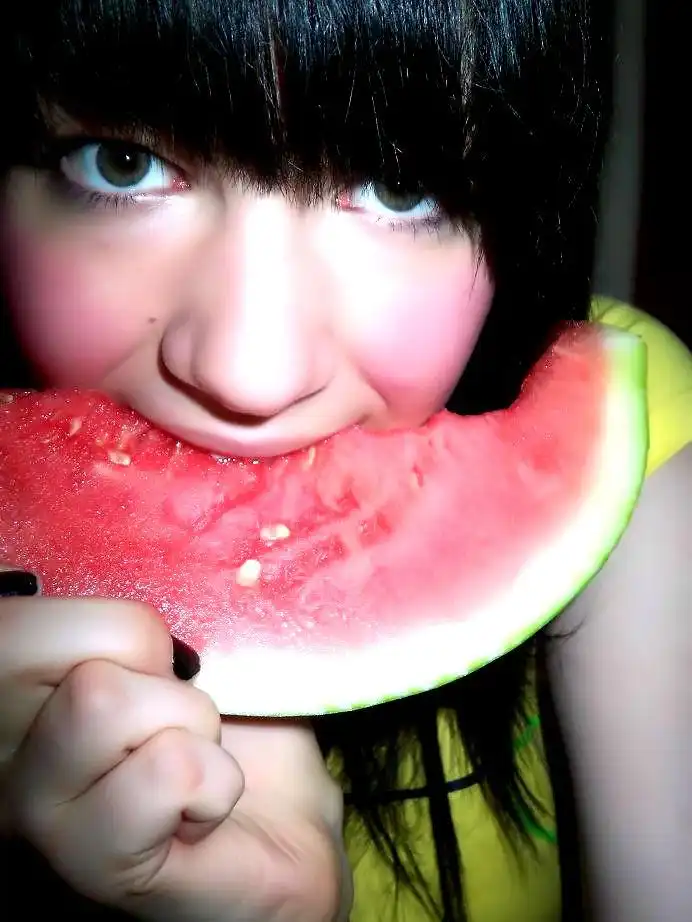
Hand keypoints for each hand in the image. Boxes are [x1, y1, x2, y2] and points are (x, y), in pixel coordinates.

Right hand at [0, 567, 347, 921]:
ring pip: (101, 702)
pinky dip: (214, 780)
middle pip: (44, 646)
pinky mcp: (92, 865)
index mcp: (28, 683)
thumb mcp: (192, 643)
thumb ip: (141, 613)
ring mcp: (38, 812)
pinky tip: (201, 812)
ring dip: (189, 724)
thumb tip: (132, 557)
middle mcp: (8, 747)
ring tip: (193, 761)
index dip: (121, 628)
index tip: (160, 666)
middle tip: (177, 712)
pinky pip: (166, 772)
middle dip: (152, 669)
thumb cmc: (240, 722)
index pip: (22, 618)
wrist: (286, 820)